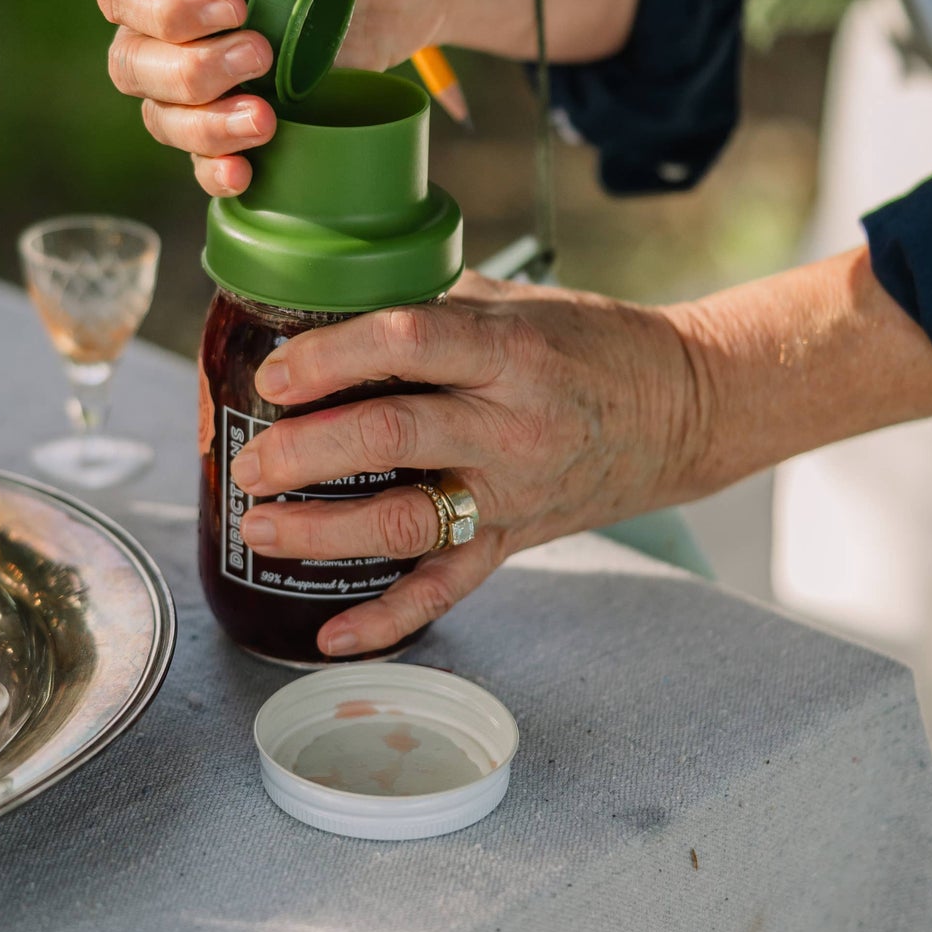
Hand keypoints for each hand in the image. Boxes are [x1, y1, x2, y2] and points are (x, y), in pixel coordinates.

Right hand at [96, 0, 455, 197]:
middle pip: (133, 58)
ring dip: (203, 128)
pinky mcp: (245, 103)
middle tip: (262, 54)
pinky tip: (244, 175)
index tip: (232, 6)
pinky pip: (204, 151)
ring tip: (266, 121)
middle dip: (188, 71)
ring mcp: (208, 60)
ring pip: (162, 113)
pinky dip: (215, 168)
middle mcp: (175, 3)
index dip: (161, 5)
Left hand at [230, 272, 701, 655]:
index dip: (332, 356)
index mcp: (508, 350)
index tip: (276, 373)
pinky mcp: (513, 539)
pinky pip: (446, 588)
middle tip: (249, 459)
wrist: (682, 409)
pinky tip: (331, 634)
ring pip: (407, 521)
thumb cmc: (589, 344)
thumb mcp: (516, 303)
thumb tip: (328, 297)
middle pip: (392, 436)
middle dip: (305, 452)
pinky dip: (388, 620)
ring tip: (261, 525)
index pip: (409, 341)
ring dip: (323, 530)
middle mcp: (509, 424)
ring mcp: (511, 491)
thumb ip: (431, 302)